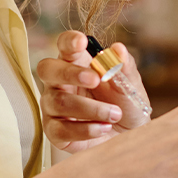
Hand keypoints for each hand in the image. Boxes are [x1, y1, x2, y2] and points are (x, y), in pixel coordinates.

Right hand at [38, 31, 149, 152]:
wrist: (129, 136)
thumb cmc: (124, 105)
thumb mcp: (130, 85)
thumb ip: (124, 67)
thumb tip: (118, 49)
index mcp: (76, 62)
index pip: (64, 45)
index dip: (69, 41)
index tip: (82, 41)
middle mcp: (59, 82)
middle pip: (47, 69)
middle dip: (70, 73)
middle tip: (95, 79)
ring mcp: (53, 106)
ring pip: (59, 102)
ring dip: (91, 109)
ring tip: (115, 114)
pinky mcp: (55, 131)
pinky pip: (60, 129)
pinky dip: (86, 129)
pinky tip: (104, 127)